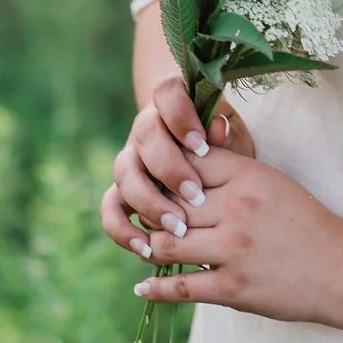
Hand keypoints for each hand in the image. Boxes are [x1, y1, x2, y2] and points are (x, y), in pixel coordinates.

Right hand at [101, 77, 255, 255]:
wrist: (206, 164)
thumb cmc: (224, 149)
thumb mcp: (232, 138)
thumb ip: (226, 135)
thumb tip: (218, 126)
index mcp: (172, 103)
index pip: (167, 94)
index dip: (180, 117)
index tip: (202, 146)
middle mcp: (146, 126)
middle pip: (145, 136)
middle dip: (169, 168)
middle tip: (196, 195)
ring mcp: (130, 158)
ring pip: (125, 173)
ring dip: (150, 201)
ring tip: (177, 227)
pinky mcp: (121, 190)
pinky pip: (110, 208)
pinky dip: (123, 229)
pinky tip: (145, 248)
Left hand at [131, 145, 342, 324]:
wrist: (338, 268)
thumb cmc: (304, 219)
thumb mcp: (271, 180)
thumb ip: (233, 167)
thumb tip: (192, 151)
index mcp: (247, 176)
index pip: (189, 164)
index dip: (168, 170)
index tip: (155, 177)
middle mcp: (236, 209)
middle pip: (172, 203)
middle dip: (154, 209)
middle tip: (141, 213)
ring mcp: (232, 251)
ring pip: (168, 244)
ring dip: (152, 247)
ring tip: (144, 246)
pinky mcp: (232, 290)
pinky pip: (181, 288)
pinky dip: (156, 289)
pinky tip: (143, 287)